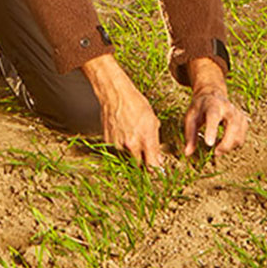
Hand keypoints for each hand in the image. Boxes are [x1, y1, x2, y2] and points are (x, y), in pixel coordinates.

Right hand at [81, 54, 163, 168]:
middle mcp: (131, 145)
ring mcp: (118, 145)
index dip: (156, 171)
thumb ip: (155, 143)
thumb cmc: (136, 104)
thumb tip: (158, 158)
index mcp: (145, 140)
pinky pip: (117, 152)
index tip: (158, 172)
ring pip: (127, 160)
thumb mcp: (153, 122)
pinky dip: (122, 148)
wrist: (116, 95)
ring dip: (132, 156)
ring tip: (134, 140)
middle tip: (146, 157)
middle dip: (144, 164)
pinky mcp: (108, 143)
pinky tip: (125, 136)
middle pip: (139, 166)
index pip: (152, 166)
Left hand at [183, 56, 249, 155]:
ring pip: (239, 133)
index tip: (209, 144)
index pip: (213, 116)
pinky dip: (234, 144)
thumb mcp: (190, 118)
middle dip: (225, 143)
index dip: (212, 130)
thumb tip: (187, 153)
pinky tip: (225, 143)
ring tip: (218, 148)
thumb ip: (190, 135)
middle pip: (233, 126)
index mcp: (212, 104)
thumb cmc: (200, 108)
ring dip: (230, 146)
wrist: (213, 95)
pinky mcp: (243, 120)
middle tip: (215, 153)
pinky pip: (242, 137)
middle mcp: (228, 107)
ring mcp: (237, 113)